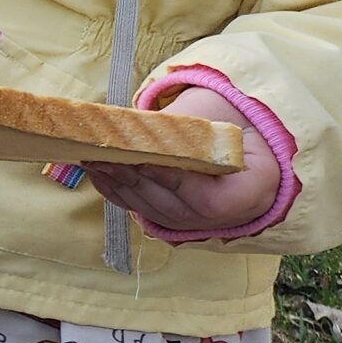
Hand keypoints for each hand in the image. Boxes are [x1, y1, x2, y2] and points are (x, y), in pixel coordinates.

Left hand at [84, 86, 279, 233]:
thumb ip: (188, 130)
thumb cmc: (233, 125)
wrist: (244, 142)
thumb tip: (141, 128)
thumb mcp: (220, 120)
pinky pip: (142, 209)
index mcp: (250, 193)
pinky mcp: (173, 219)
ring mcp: (197, 222)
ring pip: (152, 210)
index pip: (208, 197)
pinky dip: (117, 192)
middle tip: (103, 156)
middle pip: (172, 207)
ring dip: (119, 185)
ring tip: (91, 159)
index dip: (173, 181)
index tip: (143, 161)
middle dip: (134, 180)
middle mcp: (224, 218)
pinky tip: (96, 172)